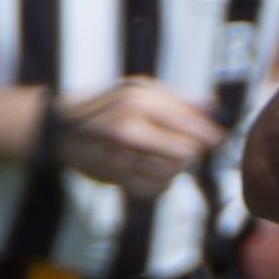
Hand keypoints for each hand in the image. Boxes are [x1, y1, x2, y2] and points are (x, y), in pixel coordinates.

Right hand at [53, 79, 221, 198]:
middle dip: (194, 150)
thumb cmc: (105, 104)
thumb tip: (214, 105)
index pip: (191, 125)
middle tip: (191, 145)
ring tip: (169, 155)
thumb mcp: (137, 89)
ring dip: (178, 166)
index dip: (212, 134)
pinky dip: (163, 182)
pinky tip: (156, 170)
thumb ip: (177, 97)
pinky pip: (155, 189)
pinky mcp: (116, 178)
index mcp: (139, 103)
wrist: (59, 127)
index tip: (219, 138)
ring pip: (173, 172)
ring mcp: (122, 157)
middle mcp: (131, 130)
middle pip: (187, 151)